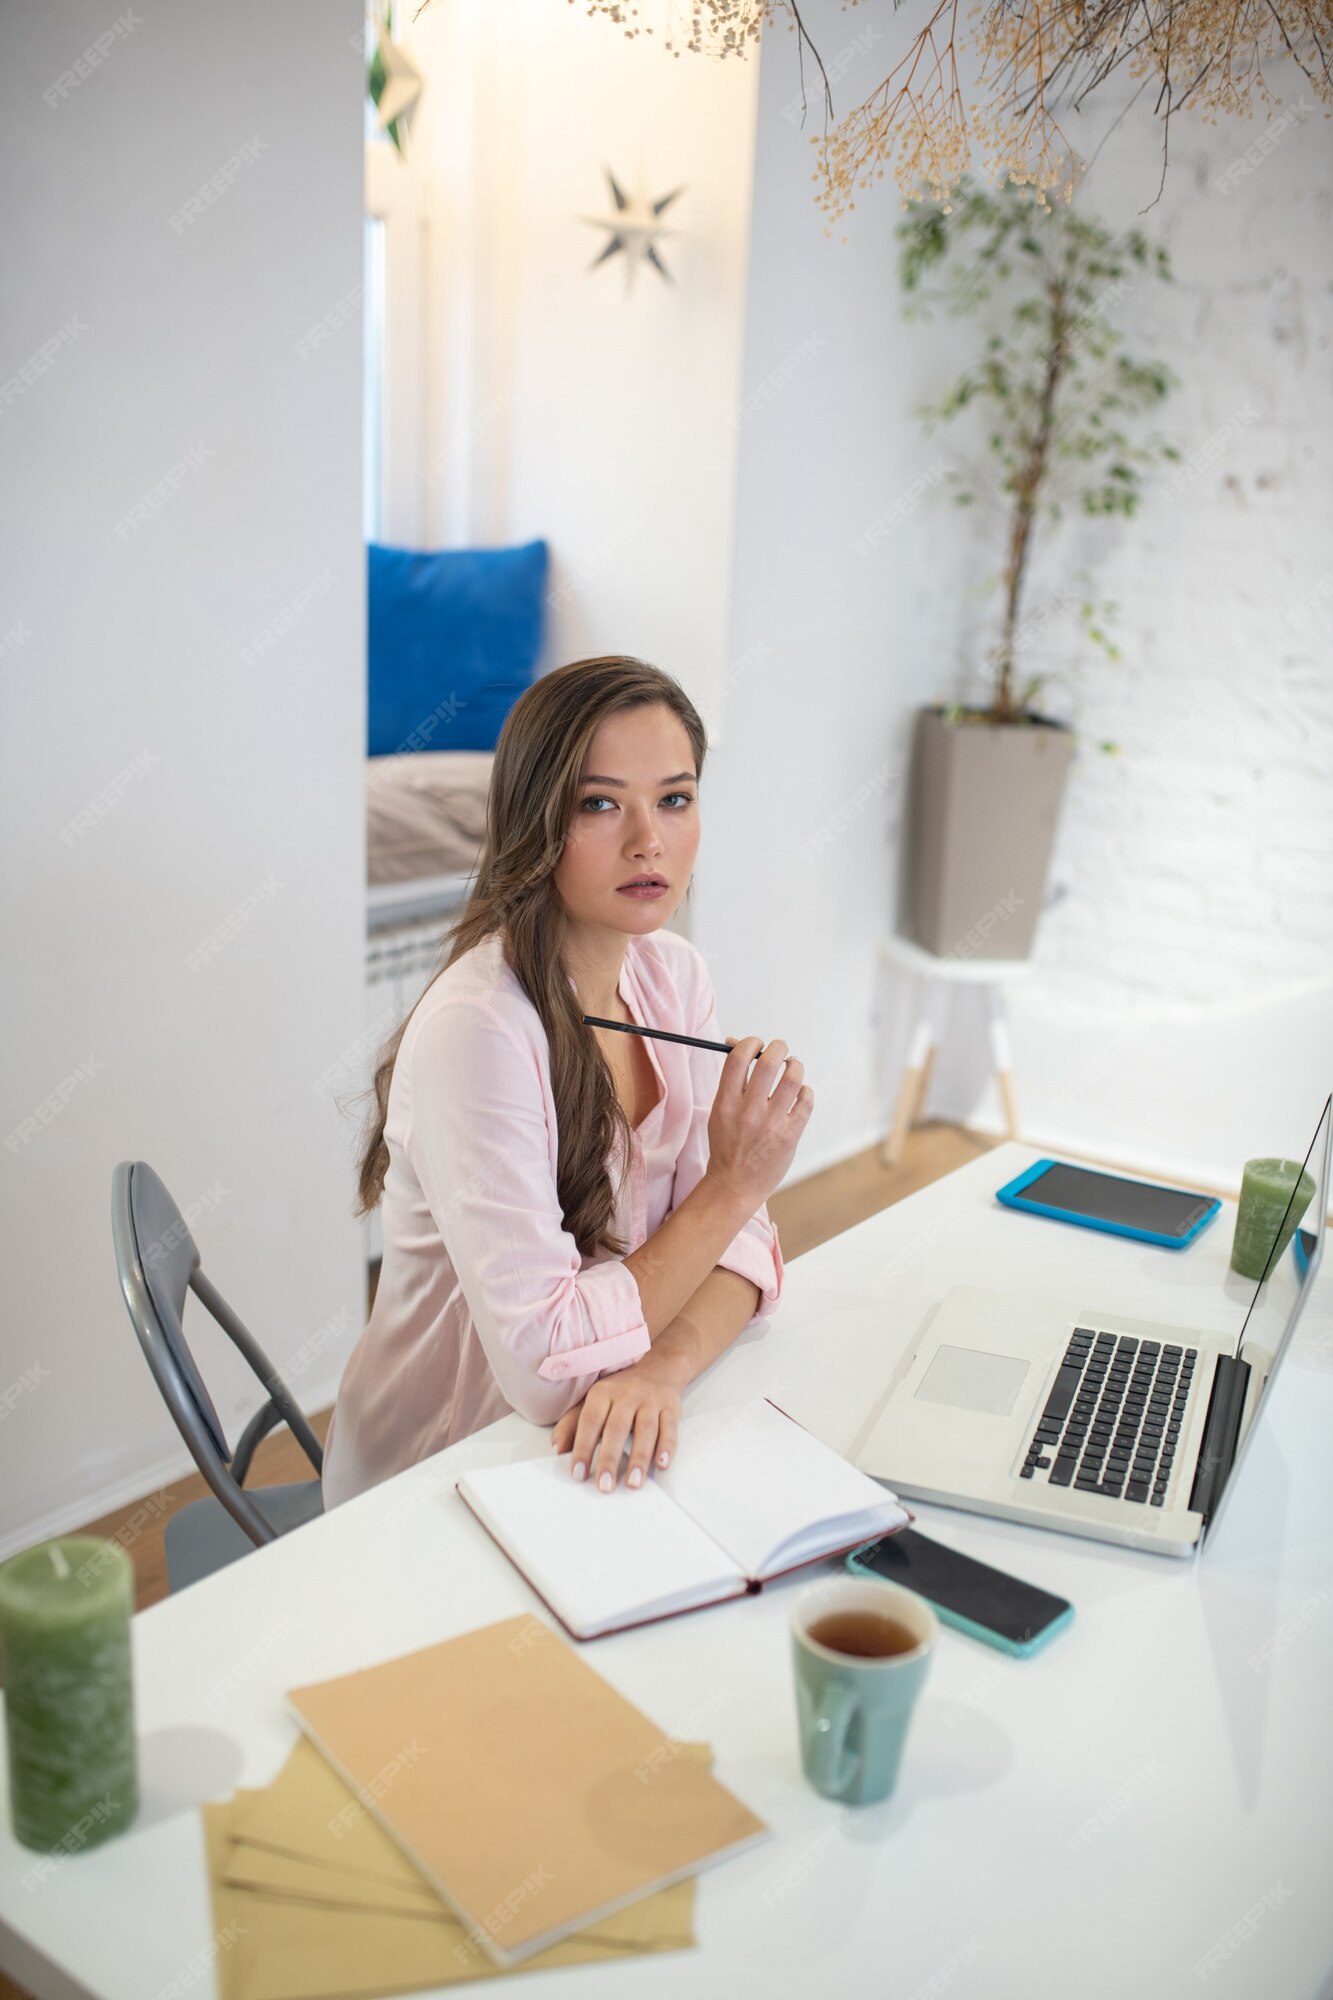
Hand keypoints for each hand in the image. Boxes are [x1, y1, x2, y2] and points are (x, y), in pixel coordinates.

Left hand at [550, 1358, 682, 1492]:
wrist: (658, 1368)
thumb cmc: (620, 1393)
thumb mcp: (593, 1402)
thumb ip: (572, 1424)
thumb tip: (557, 1449)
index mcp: (603, 1393)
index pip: (590, 1420)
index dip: (583, 1447)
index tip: (578, 1473)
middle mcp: (627, 1394)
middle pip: (617, 1427)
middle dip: (610, 1458)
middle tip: (604, 1485)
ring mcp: (651, 1400)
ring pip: (646, 1429)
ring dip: (639, 1458)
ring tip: (633, 1483)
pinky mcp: (671, 1407)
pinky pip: (670, 1427)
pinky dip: (667, 1446)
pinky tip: (662, 1464)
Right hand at [704, 1032, 813, 1211]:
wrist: (735, 1184)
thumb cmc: (727, 1143)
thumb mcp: (719, 1110)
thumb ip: (730, 1079)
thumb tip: (736, 1042)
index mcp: (726, 1103)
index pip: (739, 1058)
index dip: (750, 1042)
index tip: (756, 1043)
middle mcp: (748, 1111)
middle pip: (769, 1062)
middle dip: (778, 1048)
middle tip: (780, 1048)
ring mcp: (771, 1124)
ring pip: (792, 1078)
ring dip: (795, 1065)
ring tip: (793, 1066)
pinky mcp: (789, 1136)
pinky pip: (806, 1101)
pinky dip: (805, 1091)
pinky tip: (800, 1093)